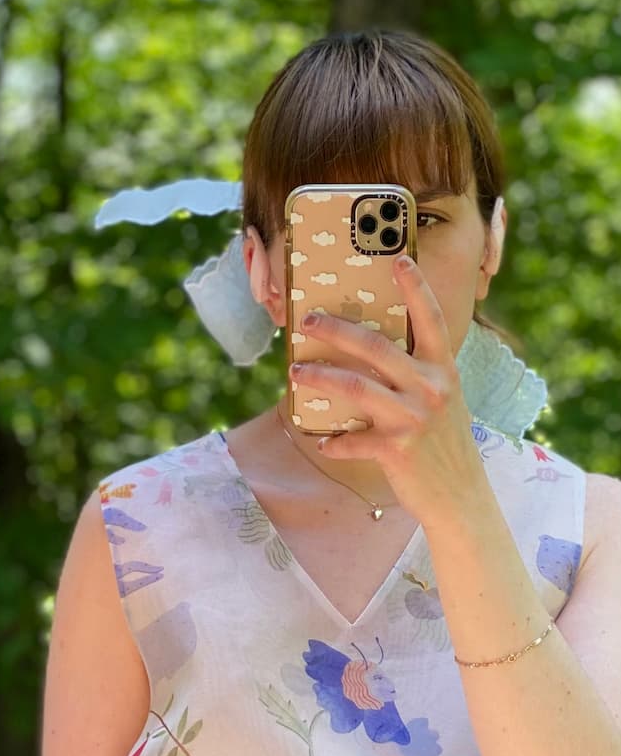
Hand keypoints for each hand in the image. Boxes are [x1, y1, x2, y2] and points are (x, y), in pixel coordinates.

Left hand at [289, 255, 488, 527]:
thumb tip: (374, 359)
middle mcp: (430, 387)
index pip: (431, 319)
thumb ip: (417, 377)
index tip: (397, 259)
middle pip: (376, 347)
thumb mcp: (442, 402)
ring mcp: (413, 418)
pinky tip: (321, 442)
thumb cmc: (445, 446)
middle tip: (308, 320)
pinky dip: (334, 443)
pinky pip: (353, 441)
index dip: (415, 287)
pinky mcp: (396, 449)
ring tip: (295, 371)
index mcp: (443, 370)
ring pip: (356, 387)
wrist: (461, 496)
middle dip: (337, 330)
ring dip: (320, 377)